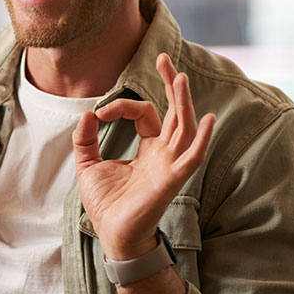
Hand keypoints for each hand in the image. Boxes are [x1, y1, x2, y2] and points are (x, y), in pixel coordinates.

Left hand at [72, 53, 214, 259]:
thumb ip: (85, 139)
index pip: (145, 114)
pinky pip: (192, 157)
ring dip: (184, 103)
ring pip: (184, 128)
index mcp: (149, 149)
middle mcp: (164, 154)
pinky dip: (202, 140)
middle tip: (165, 59)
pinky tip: (208, 119)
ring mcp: (170, 165)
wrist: (112, 234)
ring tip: (180, 77)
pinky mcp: (172, 180)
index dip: (123, 106)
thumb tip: (88, 113)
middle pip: (175, 113)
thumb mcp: (88, 165)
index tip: (100, 113)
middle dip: (171, 85)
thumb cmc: (106, 204)